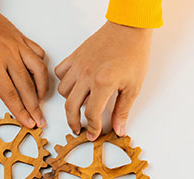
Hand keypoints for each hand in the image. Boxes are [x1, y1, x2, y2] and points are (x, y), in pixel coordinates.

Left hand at [0, 7, 47, 128]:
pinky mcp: (20, 37)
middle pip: (28, 86)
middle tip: (40, 121)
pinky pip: (38, 53)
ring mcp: (17, 44)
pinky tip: (38, 76)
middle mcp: (8, 54)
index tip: (29, 123)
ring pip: (39, 69)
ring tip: (41, 100)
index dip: (21, 113)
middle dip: (35, 107)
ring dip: (43, 87)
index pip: (11, 95)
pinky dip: (41, 67)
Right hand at [55, 21, 151, 139]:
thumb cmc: (134, 54)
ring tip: (80, 104)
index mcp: (103, 83)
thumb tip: (119, 129)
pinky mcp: (75, 56)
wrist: (129, 29)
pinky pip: (60, 72)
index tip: (92, 134)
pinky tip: (74, 85)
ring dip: (69, 101)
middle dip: (73, 122)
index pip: (91, 114)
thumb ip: (123, 110)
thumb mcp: (133, 87)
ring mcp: (79, 64)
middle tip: (78, 128)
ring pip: (63, 90)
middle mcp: (87, 74)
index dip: (92, 128)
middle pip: (71, 107)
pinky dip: (64, 81)